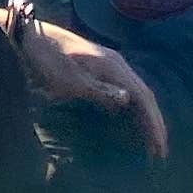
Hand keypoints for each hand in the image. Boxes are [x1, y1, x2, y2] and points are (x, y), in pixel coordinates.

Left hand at [14, 14, 168, 157]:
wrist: (32, 40)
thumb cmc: (51, 62)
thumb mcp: (73, 80)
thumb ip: (101, 90)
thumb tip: (129, 100)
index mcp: (114, 66)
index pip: (143, 96)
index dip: (154, 122)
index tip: (159, 147)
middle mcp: (117, 64)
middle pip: (144, 95)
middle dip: (154, 123)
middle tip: (160, 152)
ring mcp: (109, 66)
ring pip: (136, 93)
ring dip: (145, 117)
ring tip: (151, 142)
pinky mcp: (99, 71)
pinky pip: (124, 92)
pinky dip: (132, 110)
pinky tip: (129, 123)